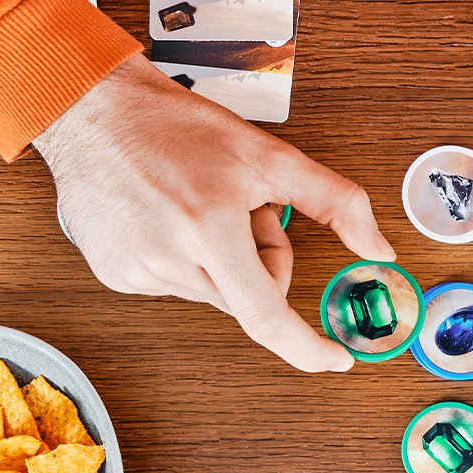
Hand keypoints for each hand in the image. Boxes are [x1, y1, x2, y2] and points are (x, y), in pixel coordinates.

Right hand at [33, 55, 392, 371]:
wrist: (94, 112)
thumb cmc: (177, 128)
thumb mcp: (270, 155)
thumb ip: (336, 202)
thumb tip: (378, 249)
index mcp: (208, 228)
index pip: (266, 316)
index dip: (306, 347)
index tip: (336, 360)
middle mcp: (167, 257)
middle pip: (250, 297)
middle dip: (263, 261)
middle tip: (243, 210)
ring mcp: (136, 272)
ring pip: (217, 293)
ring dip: (225, 260)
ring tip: (200, 208)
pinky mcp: (116, 275)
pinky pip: (180, 286)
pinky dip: (191, 261)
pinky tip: (171, 220)